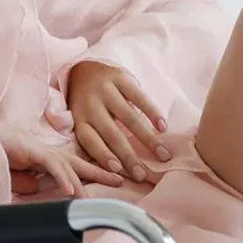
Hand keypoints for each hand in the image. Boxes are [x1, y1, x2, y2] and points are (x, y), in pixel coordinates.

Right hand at [0, 117, 124, 198]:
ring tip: (94, 198)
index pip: (70, 167)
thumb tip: (35, 188)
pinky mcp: (28, 149)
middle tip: (122, 180)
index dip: (89, 175)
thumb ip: (24, 182)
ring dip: (82, 181)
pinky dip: (61, 177)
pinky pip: (49, 165)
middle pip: (77, 162)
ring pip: (66, 165)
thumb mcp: (11, 176)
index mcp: (42, 158)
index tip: (109, 182)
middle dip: (99, 172)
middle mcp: (44, 151)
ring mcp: (37, 148)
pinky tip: (71, 191)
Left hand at [66, 61, 169, 181]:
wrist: (84, 67)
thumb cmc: (87, 104)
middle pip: (111, 134)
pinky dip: (152, 112)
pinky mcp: (120, 77)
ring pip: (129, 117)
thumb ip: (94, 138)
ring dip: (148, 138)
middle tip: (143, 175)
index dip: (102, 155)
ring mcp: (105, 90)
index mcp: (79, 119)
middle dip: (128, 156)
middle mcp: (90, 105)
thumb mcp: (81, 120)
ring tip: (163, 154)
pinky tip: (163, 127)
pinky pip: (138, 96)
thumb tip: (112, 170)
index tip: (117, 170)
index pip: (90, 140)